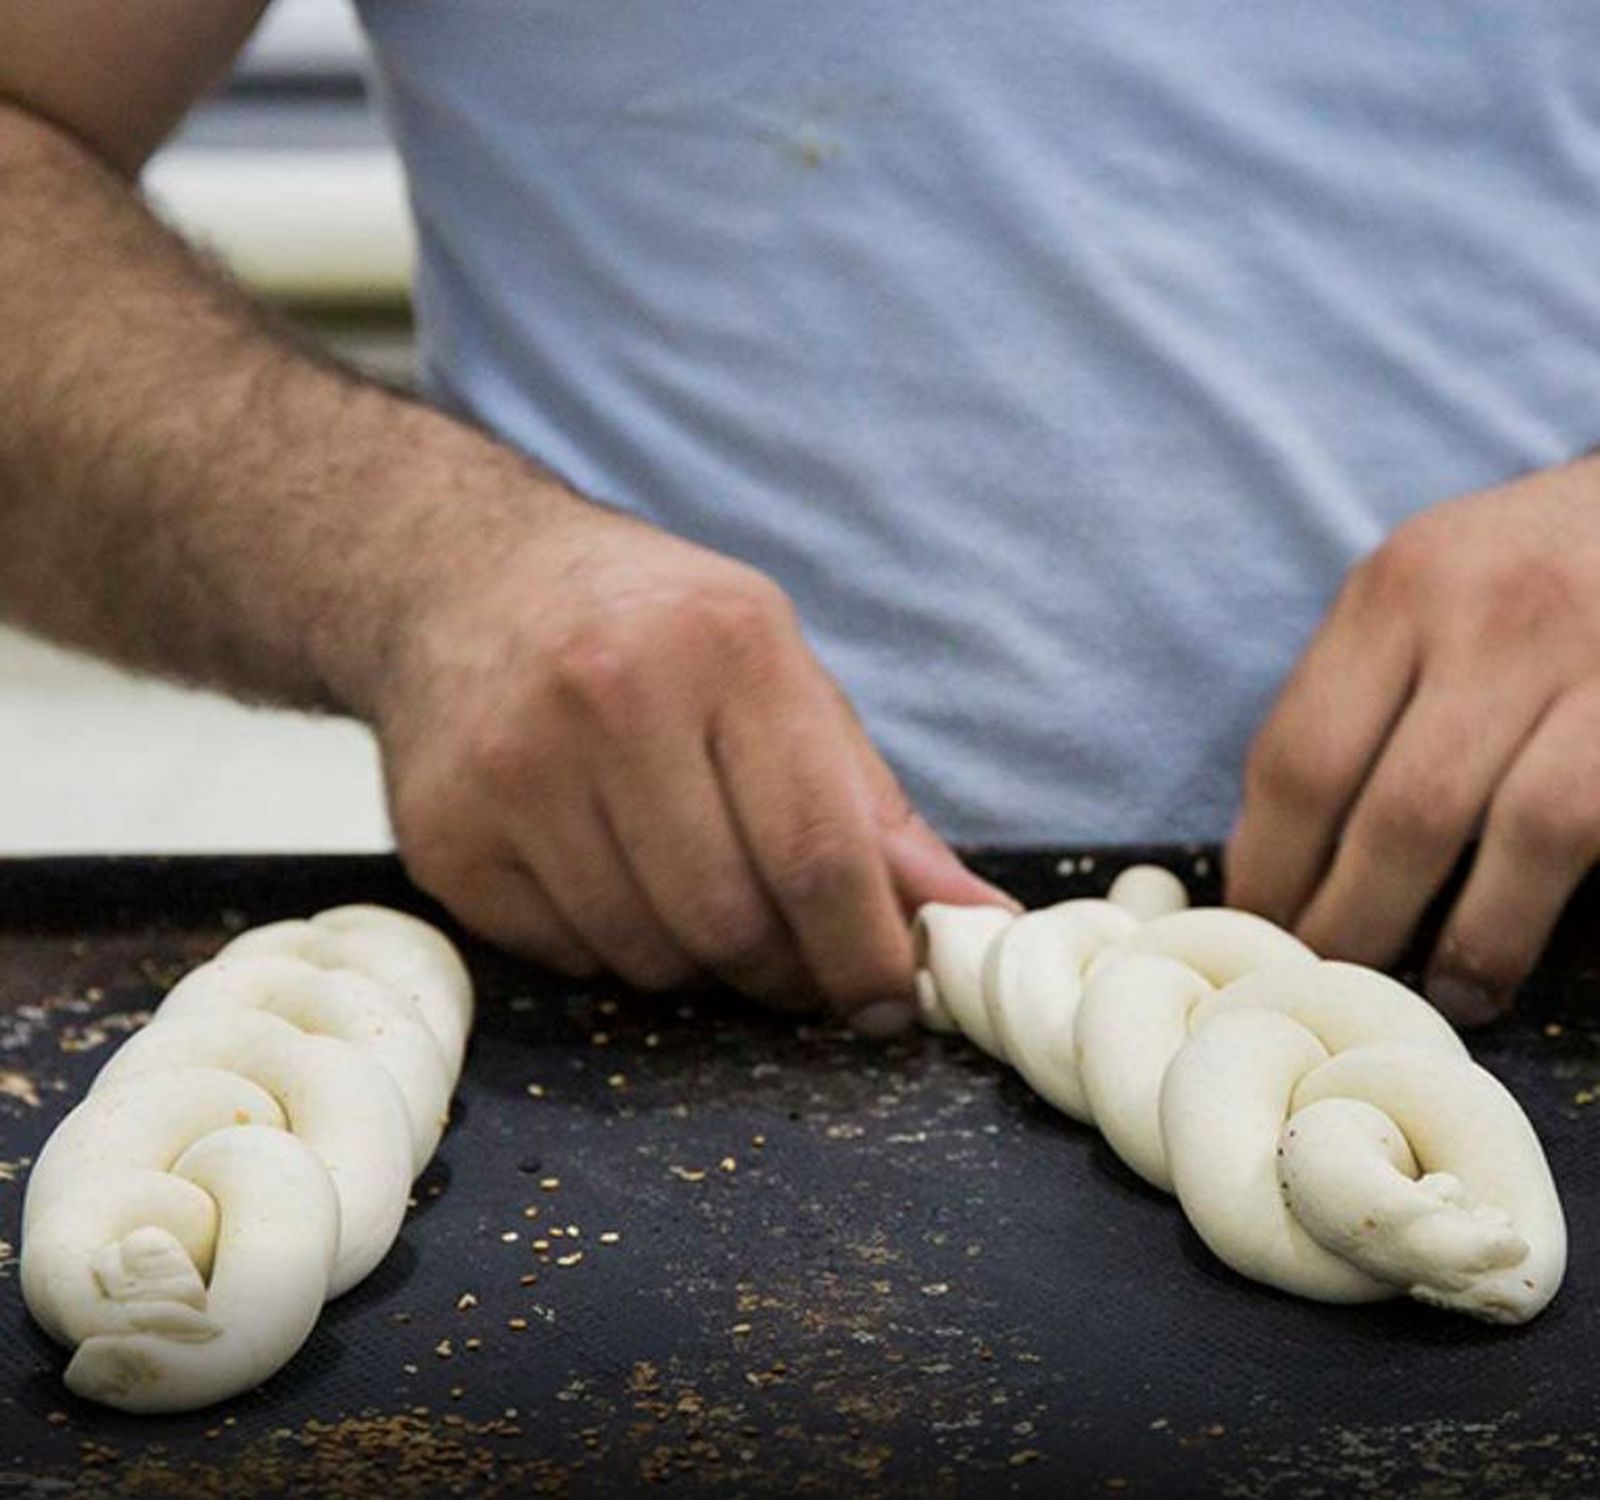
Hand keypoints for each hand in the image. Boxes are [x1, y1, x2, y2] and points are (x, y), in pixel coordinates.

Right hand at [372, 493, 1010, 1034]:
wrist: (467, 579)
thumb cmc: (654, 632)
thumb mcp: (779, 675)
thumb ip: (872, 807)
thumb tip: (973, 923)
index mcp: (727, 646)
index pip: (817, 852)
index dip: (865, 954)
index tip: (889, 1002)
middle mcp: (612, 697)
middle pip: (732, 922)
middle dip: (785, 974)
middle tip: (797, 965)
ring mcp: (515, 768)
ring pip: (649, 958)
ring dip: (698, 965)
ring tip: (699, 899)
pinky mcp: (446, 835)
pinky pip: (569, 960)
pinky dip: (614, 951)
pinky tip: (611, 881)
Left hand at [1226, 454, 1599, 1024]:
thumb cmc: (1528, 566)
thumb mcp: (1423, 589)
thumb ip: (1354, 697)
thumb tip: (1265, 851)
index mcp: (1401, 587)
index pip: (1301, 758)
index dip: (1270, 869)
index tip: (1258, 928)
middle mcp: (1498, 615)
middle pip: (1399, 814)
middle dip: (1354, 925)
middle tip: (1331, 983)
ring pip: (1516, 838)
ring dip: (1465, 942)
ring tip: (1436, 999)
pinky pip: (1597, 835)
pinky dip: (1546, 909)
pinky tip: (1519, 954)